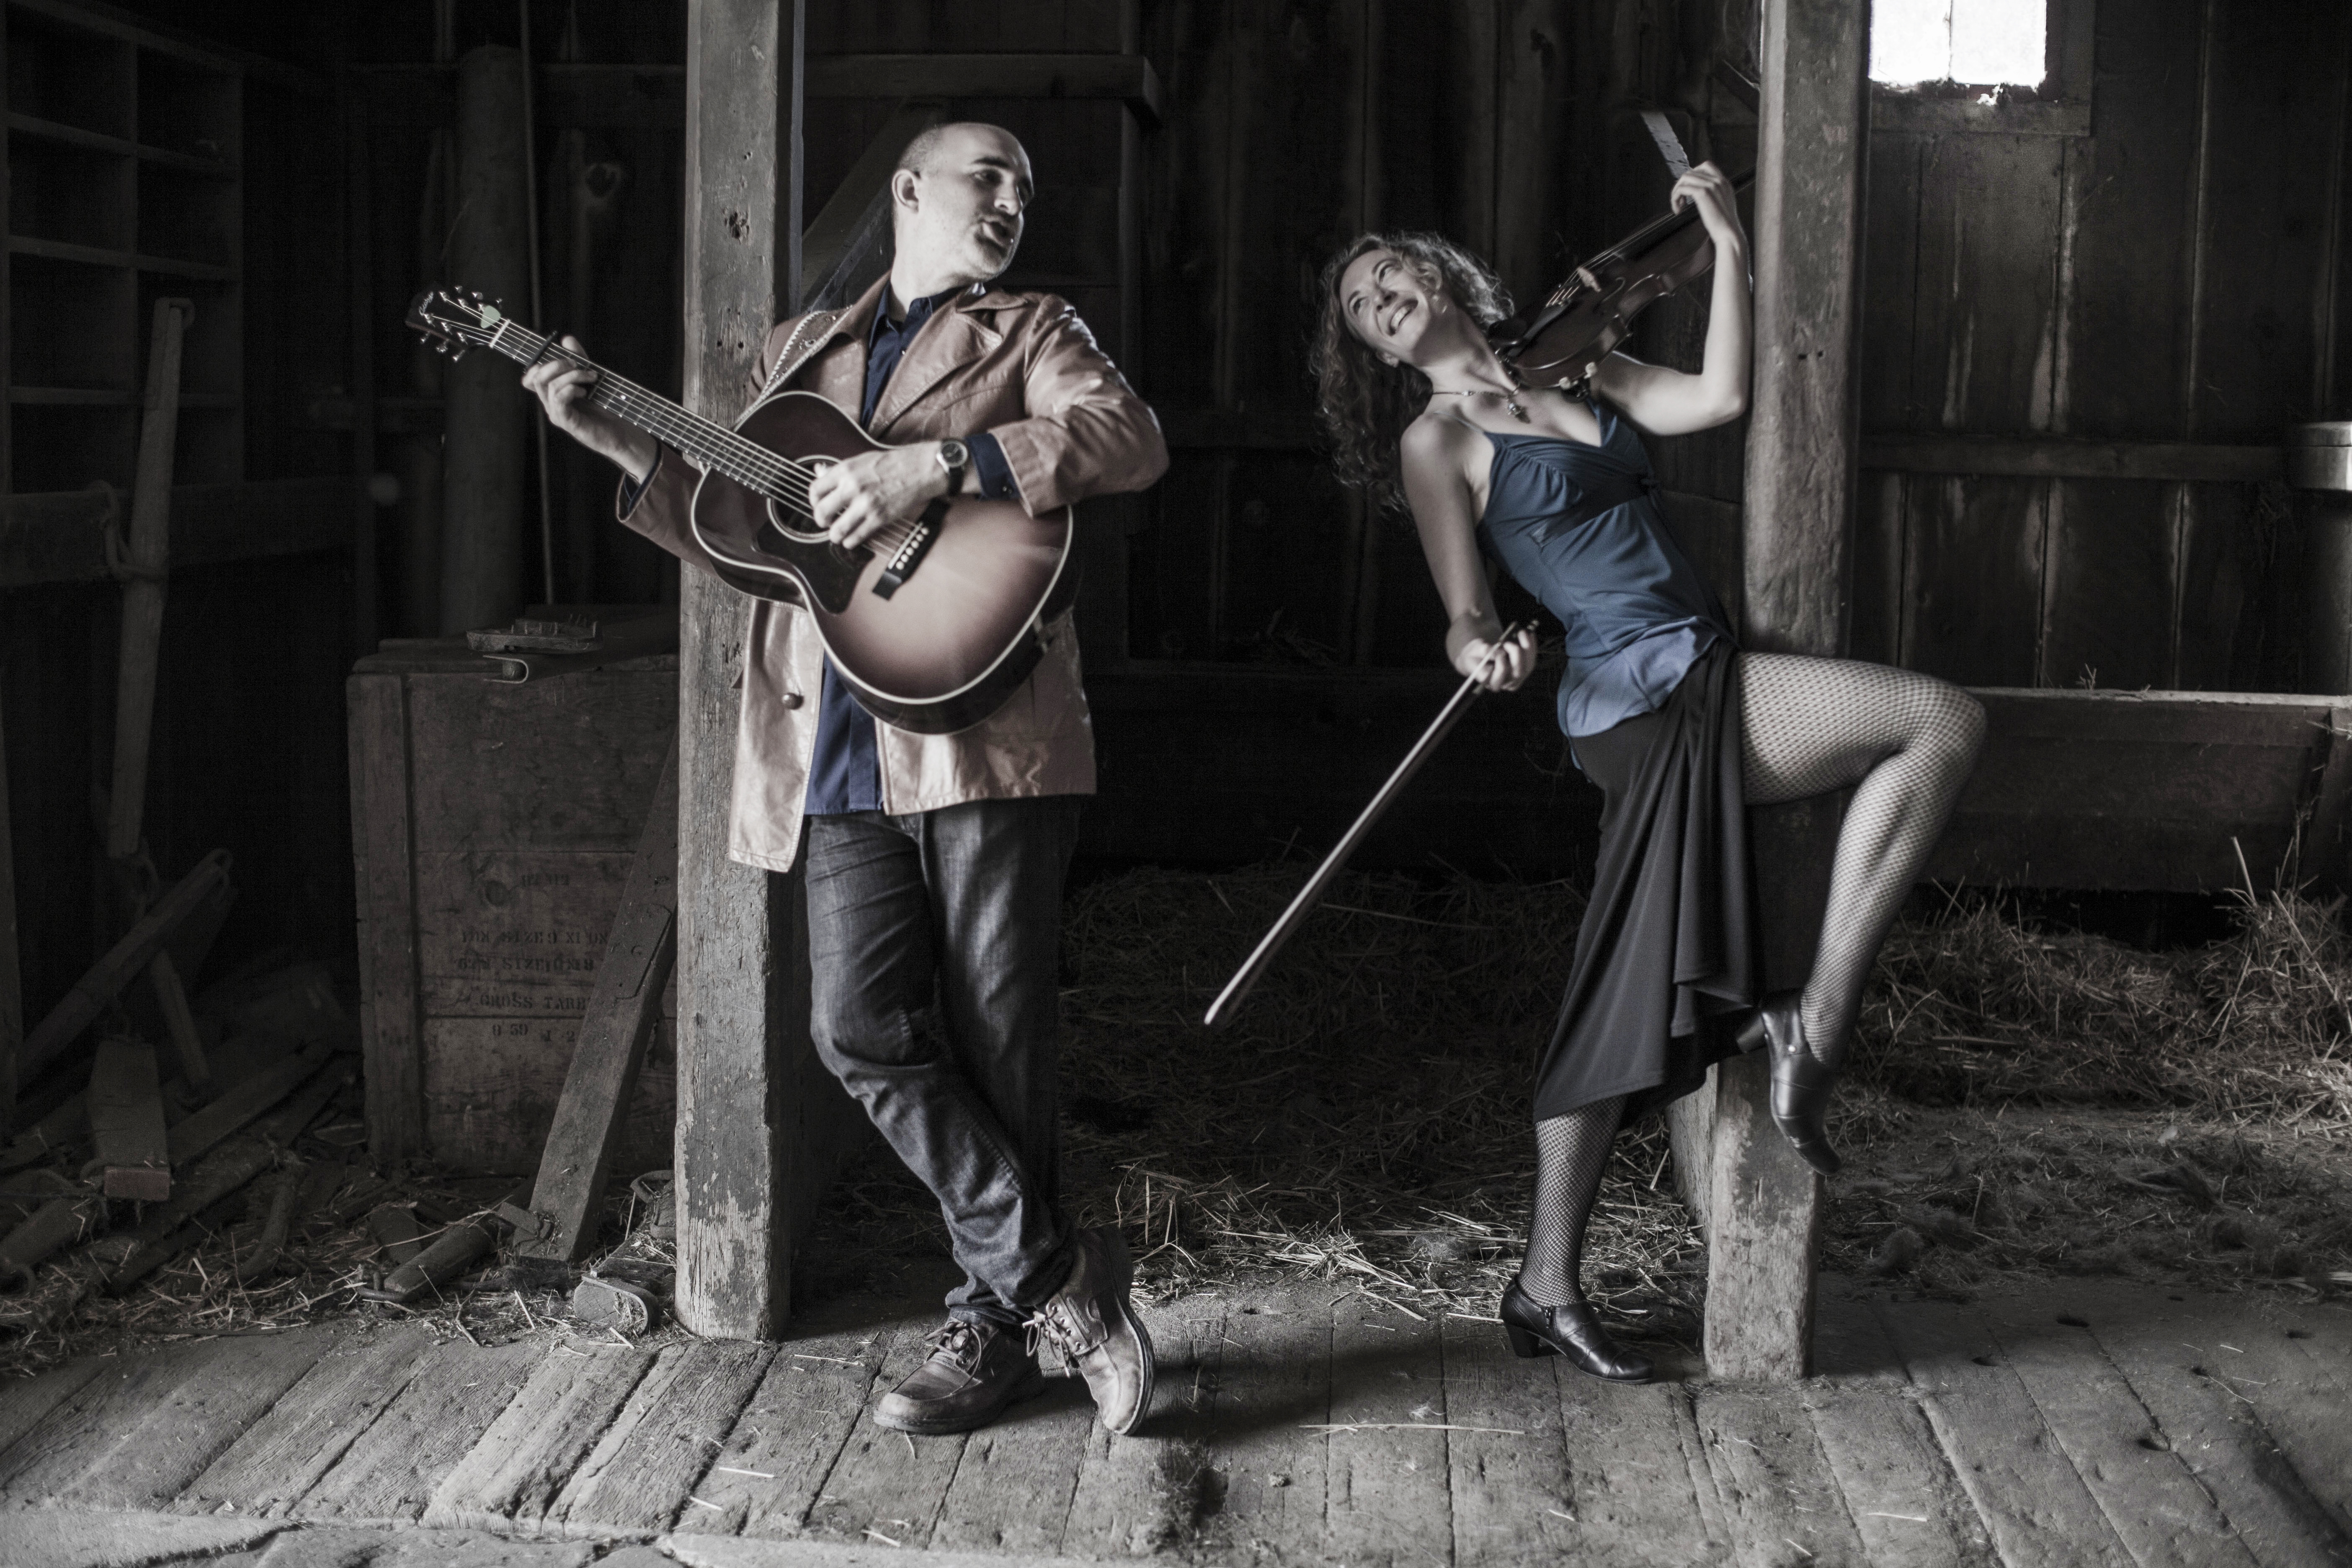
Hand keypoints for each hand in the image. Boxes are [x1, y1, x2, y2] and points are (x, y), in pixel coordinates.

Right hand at [520, 334, 656, 480]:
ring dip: (571, 375)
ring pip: (550, 385)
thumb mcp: (591, 376)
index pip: (531, 377)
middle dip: (556, 364)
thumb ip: (579, 359)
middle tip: (576, 364)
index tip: (562, 356)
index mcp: (553, 393)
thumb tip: (566, 339)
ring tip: (590, 377)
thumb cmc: (606, 406)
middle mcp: (551, 403)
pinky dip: (572, 389)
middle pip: (537, 377)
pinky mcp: (566, 422)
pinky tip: (585, 391)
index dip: (540, 363)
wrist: (621, 431)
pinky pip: (559, 399)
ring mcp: (557, 413)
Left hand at [807, 445, 951, 550]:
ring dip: (834, 536)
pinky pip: (856, 537)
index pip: (815, 490)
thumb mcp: (861, 460)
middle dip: (821, 521)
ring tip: (838, 534)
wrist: (919, 469)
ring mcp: (865, 504)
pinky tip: (852, 539)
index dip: (813, 501)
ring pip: (837, 530)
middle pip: (822, 512)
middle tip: (826, 523)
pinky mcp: (879, 518)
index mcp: (845, 470)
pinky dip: (850, 542)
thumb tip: (819, 472)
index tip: (818, 505)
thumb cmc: (892, 463)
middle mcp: (852, 487)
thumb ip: (839, 470)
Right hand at [1457, 625, 1536, 691]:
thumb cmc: (1476, 655)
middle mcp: (1504, 684)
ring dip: (1527, 648)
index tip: (1499, 651)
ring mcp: (1516, 679)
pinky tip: (1530, 635)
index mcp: (1489, 682)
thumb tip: (1496, 651)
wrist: (1481, 656)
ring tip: (1522, 632)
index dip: (1501, 667)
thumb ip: (1483, 651)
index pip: (1498, 680)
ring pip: (1527, 666)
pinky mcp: (1524, 671)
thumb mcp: (1475, 650)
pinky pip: (1532, 661)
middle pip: (1517, 673)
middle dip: (1516, 655)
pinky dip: (1532, 647)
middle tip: (1509, 641)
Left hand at [1671, 162, 1745, 253]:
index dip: (1693, 175)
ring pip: (1685, 178)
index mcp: (1724, 182)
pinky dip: (1676, 198)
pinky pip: (1682, 188)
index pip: (1706, 166)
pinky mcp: (1703, 193)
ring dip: (1676, 191)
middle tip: (1680, 200)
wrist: (1729, 234)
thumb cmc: (1724, 225)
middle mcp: (1719, 181)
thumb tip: (1700, 193)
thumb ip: (1715, 195)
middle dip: (1682, 184)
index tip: (1688, 190)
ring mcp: (1711, 185)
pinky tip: (1678, 210)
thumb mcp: (1723, 205)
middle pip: (1692, 171)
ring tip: (1678, 205)